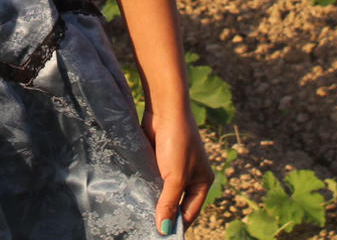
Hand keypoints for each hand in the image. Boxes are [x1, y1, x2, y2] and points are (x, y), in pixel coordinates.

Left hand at [142, 99, 212, 231]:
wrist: (165, 109)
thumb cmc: (177, 142)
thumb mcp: (175, 177)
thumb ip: (168, 203)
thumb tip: (163, 229)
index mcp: (202, 181)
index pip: (189, 211)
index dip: (176, 224)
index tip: (160, 235)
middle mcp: (190, 176)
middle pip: (175, 203)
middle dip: (163, 214)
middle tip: (145, 228)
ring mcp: (174, 167)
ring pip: (162, 192)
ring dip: (152, 201)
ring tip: (138, 216)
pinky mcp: (159, 160)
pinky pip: (153, 180)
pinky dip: (145, 188)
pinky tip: (134, 197)